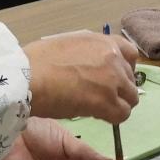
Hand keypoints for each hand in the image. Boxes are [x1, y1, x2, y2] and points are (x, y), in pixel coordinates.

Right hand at [25, 30, 141, 122]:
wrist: (28, 77)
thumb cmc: (36, 61)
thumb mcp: (67, 45)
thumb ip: (85, 54)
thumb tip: (87, 66)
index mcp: (102, 42)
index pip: (130, 54)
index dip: (124, 68)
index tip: (114, 78)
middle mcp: (112, 58)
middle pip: (131, 79)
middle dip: (120, 89)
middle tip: (101, 97)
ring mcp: (112, 80)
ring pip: (131, 98)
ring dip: (118, 104)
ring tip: (100, 109)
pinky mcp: (107, 102)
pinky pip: (122, 114)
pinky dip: (113, 118)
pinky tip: (97, 116)